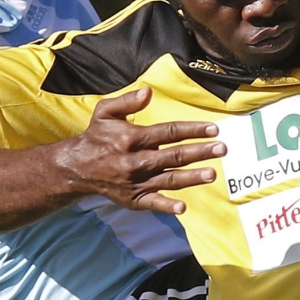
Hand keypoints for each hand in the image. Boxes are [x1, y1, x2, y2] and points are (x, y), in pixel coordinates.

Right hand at [58, 88, 224, 214]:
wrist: (77, 168)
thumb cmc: (97, 137)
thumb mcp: (105, 112)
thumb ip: (127, 101)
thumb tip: (149, 92)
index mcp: (132, 138)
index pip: (168, 132)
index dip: (192, 130)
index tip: (213, 129)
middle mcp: (136, 161)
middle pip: (174, 156)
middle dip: (200, 152)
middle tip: (222, 148)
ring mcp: (136, 182)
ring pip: (169, 179)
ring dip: (191, 178)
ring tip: (212, 174)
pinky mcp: (134, 199)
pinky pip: (153, 203)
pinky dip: (167, 207)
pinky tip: (183, 207)